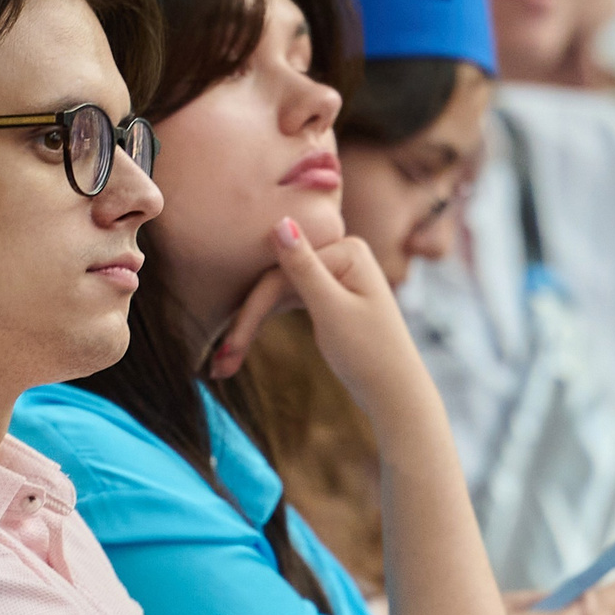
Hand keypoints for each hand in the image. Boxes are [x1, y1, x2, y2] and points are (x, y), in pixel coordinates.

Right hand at [206, 219, 432, 423]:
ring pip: (277, 295)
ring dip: (250, 327)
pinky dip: (265, 324)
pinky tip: (237, 349)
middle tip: (220, 364)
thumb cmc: (371, 354)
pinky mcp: (327, 294)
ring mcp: (333, 274)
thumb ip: (303, 268)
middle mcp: (341, 254)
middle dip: (247, 322)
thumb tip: (280, 221)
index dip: (251, 309)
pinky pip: (286, 302)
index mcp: (347, 250)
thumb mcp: (332, 310)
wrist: (395, 393)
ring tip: (223, 365)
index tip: (227, 349)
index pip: (282, 273)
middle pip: (277, 281)